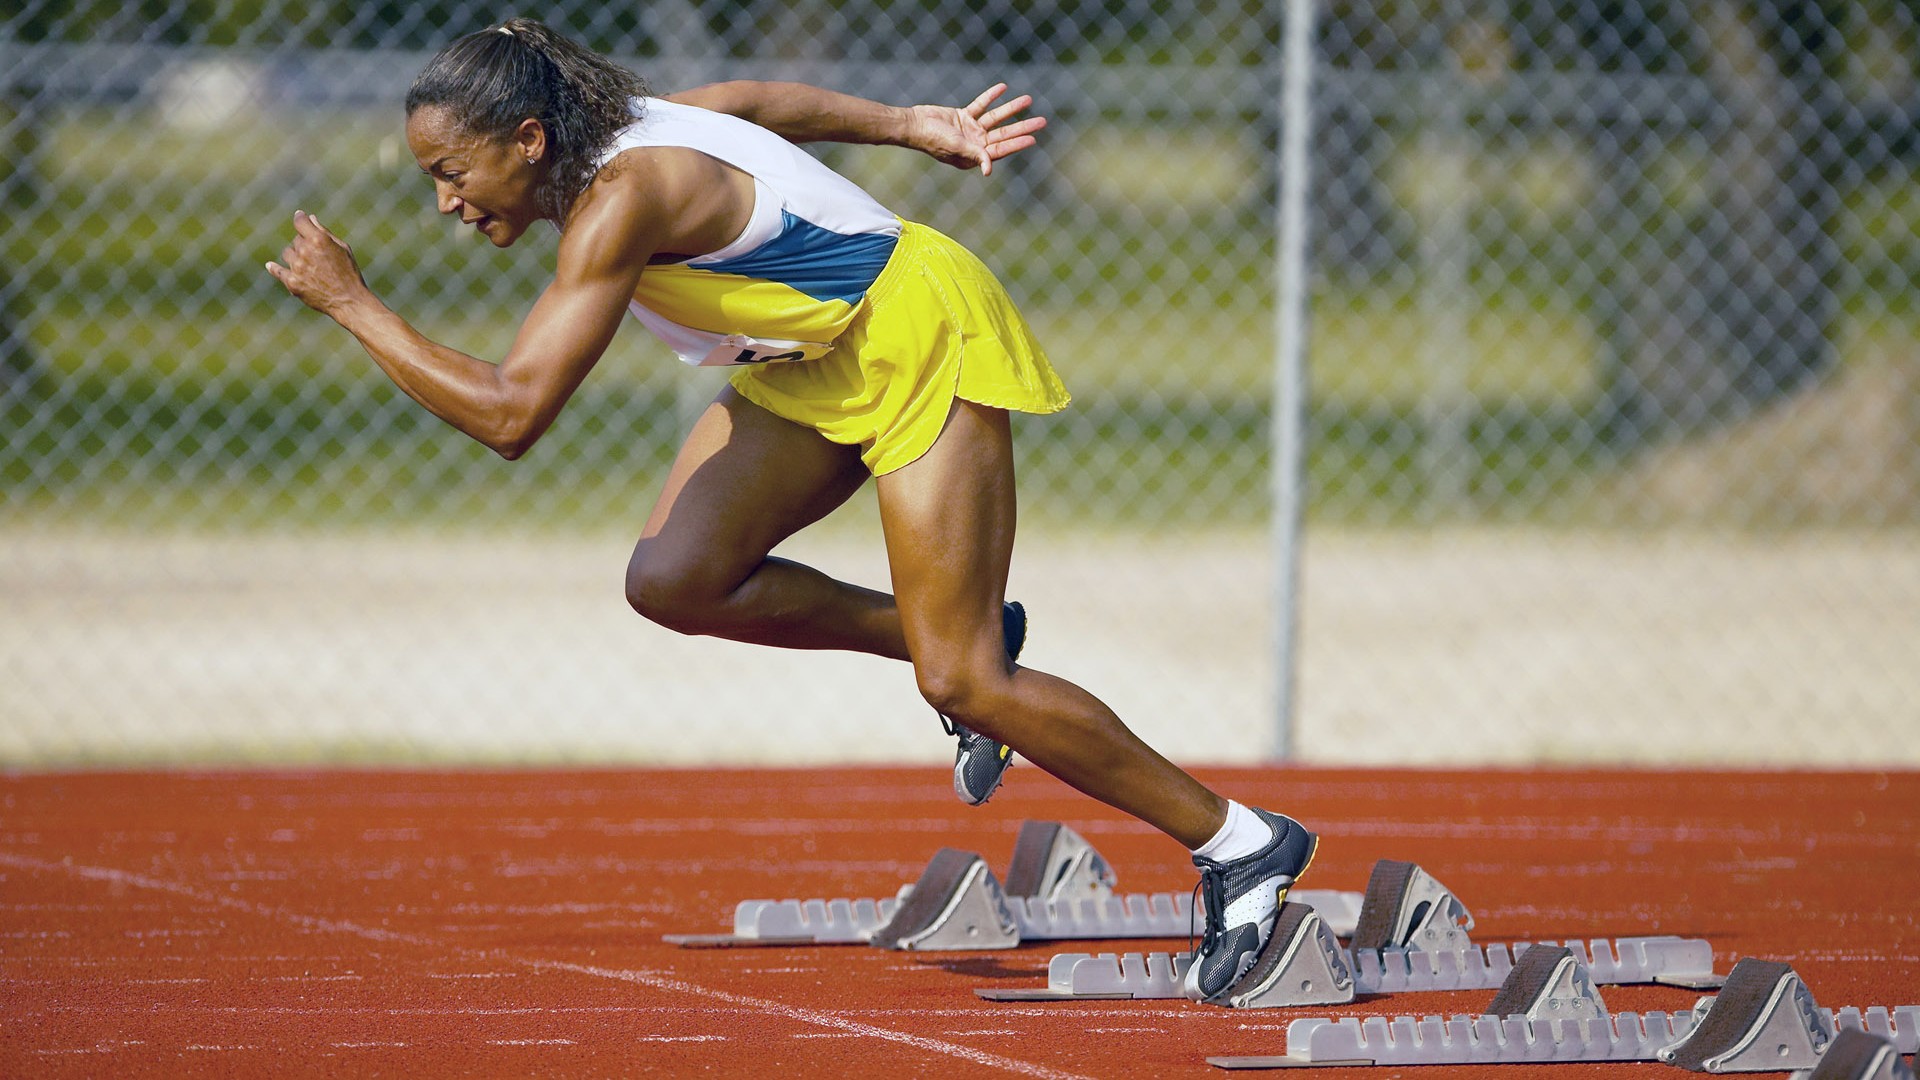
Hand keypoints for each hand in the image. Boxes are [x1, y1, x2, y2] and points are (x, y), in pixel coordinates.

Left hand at [265, 210, 371, 319]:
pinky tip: (270, 265)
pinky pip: (277, 271)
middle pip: (296, 240)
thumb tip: (310, 218)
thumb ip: (324, 232)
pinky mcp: (292, 282)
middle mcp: (305, 251)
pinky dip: (274, 268)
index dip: (300, 218)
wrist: (349, 301)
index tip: (300, 217)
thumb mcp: (342, 249)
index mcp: (319, 239)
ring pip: (288, 253)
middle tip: (318, 257)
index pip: (300, 221)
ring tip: (309, 267)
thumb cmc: (350, 273)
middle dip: (305, 244)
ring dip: (295, 256)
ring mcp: (297, 267)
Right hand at [906, 83, 1046, 176]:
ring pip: (996, 118)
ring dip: (1011, 109)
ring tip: (1028, 99)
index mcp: (974, 156)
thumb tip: (989, 170)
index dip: (1017, 143)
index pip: (1001, 149)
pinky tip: (1003, 88)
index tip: (1033, 138)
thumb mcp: (957, 147)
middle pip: (1004, 134)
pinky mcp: (963, 116)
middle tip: (1042, 121)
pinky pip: (981, 105)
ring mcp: (970, 130)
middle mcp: (975, 144)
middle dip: (1022, 127)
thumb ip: (975, 155)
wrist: (914, 124)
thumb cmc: (933, 140)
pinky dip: (991, 97)